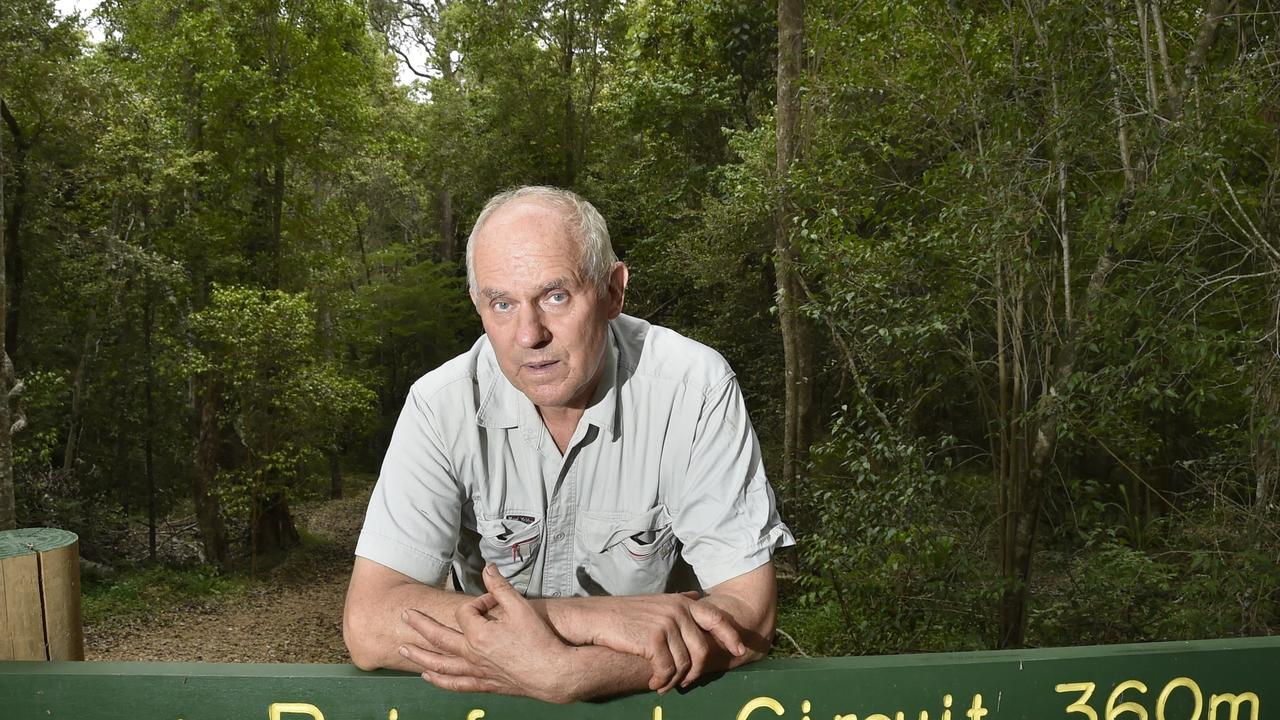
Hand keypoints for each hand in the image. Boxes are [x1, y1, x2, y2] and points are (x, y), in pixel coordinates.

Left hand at [398, 564, 578, 703]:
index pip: (465, 612)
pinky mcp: (483, 684)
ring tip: (403, 649)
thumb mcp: (520, 608)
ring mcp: (475, 671)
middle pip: (438, 638)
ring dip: (419, 656)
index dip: (479, 602)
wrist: (551, 673)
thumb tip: (488, 569)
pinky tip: (428, 677)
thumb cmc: (538, 641)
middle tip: (406, 616)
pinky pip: (454, 684)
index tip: (493, 601)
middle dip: (420, 625)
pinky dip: (439, 681)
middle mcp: (471, 654)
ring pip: (439, 665)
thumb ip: (500, 588)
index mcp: (478, 634)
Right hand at [568, 591, 745, 692]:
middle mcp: (678, 610)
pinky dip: (663, 680)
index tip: (739, 650)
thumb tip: (698, 598)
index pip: (716, 617)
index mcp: (681, 601)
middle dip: (696, 672)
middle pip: (702, 649)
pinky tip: (654, 683)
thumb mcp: (655, 603)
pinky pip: (669, 669)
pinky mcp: (654, 638)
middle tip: (685, 683)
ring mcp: (667, 623)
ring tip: (663, 685)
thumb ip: (677, 604)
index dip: (730, 635)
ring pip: (685, 663)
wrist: (594, 618)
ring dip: (675, 680)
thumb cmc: (623, 615)